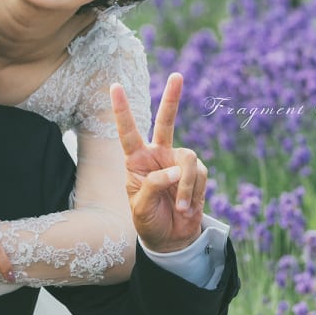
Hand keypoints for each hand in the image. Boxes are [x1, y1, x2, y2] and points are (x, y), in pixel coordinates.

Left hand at [111, 73, 207, 252]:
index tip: (115, 86)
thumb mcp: (140, 207)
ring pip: (188, 159)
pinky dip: (193, 193)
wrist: (170, 239)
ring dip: (185, 185)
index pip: (128, 132)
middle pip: (166, 121)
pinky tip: (187, 208)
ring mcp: (179, 162)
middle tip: (177, 75)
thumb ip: (152, 185)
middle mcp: (158, 155)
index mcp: (136, 160)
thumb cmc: (148, 221)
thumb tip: (174, 169)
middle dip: (172, 99)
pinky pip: (200, 175)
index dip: (122, 110)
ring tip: (179, 207)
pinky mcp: (197, 174)